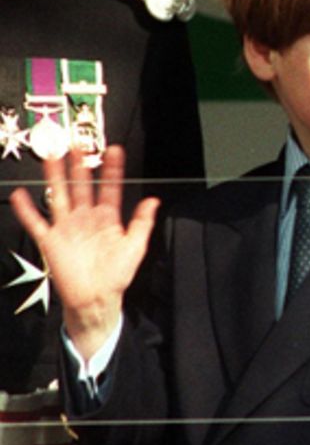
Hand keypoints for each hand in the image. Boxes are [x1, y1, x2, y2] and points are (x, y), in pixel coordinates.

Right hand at [10, 145, 158, 360]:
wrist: (96, 300)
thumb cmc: (116, 276)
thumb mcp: (135, 246)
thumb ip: (143, 222)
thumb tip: (154, 200)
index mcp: (107, 219)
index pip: (110, 187)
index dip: (112, 169)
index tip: (114, 150)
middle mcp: (86, 219)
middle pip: (82, 186)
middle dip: (80, 165)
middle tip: (77, 144)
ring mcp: (67, 228)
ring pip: (60, 196)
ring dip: (55, 177)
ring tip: (51, 156)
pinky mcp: (51, 242)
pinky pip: (37, 222)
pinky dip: (27, 209)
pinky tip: (21, 194)